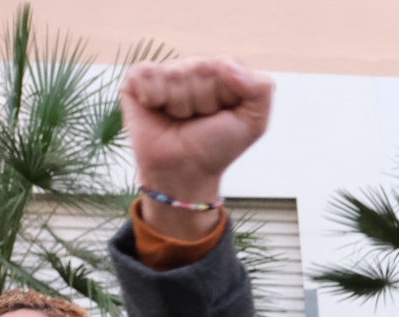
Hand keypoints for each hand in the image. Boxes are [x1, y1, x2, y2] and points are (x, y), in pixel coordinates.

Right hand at [121, 59, 273, 236]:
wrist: (183, 170)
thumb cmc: (217, 147)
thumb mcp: (254, 123)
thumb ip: (261, 89)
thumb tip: (226, 64)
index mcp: (221, 74)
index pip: (227, 65)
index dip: (226, 95)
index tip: (222, 115)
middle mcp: (193, 69)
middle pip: (200, 68)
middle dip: (203, 101)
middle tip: (199, 119)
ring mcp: (165, 73)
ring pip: (175, 73)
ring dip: (180, 104)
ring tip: (179, 118)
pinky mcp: (137, 81)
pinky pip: (146, 73)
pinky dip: (153, 96)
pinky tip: (156, 109)